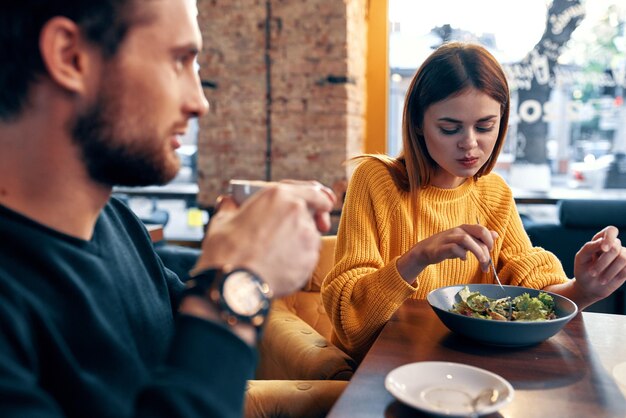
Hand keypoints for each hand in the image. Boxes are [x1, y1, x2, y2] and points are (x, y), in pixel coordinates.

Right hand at [193, 182, 335, 297]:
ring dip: (301, 241)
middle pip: (315, 213)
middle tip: (304, 227)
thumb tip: (229, 202)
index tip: (322, 205)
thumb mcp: (222, 220)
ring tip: (278, 253)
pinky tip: (281, 266)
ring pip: (311, 236)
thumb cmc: (226, 250)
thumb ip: (231, 207)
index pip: (314, 191)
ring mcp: (307, 235)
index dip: (320, 198)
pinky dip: (299, 259)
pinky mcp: (310, 258)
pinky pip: (309, 256)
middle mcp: (297, 210)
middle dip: (314, 219)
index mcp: (278, 195)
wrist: (235, 283)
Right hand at [397, 224, 497, 282]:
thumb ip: (479, 238)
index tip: (490, 251)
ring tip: (482, 263)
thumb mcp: (465, 240)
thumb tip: (495, 234)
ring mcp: (448, 238)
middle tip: (487, 263)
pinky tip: (463, 259)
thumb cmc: (447, 246)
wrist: (425, 250)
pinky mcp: (441, 248)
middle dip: (486, 250)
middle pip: (477, 234)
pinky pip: (454, 248)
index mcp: (464, 228)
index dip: (489, 240)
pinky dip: (462, 255)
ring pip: (467, 240)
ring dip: (478, 251)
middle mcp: (457, 231)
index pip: (482, 229)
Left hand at [573, 226, 625, 301]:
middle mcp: (614, 246)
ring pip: (623, 258)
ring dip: (610, 271)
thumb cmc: (583, 270)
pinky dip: (617, 275)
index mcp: (600, 240)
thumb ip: (589, 247)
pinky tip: (608, 280)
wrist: (589, 287)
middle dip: (603, 262)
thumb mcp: (581, 258)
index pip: (611, 231)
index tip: (604, 248)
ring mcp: (622, 256)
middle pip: (615, 247)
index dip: (609, 238)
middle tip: (592, 273)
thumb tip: (602, 242)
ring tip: (600, 280)